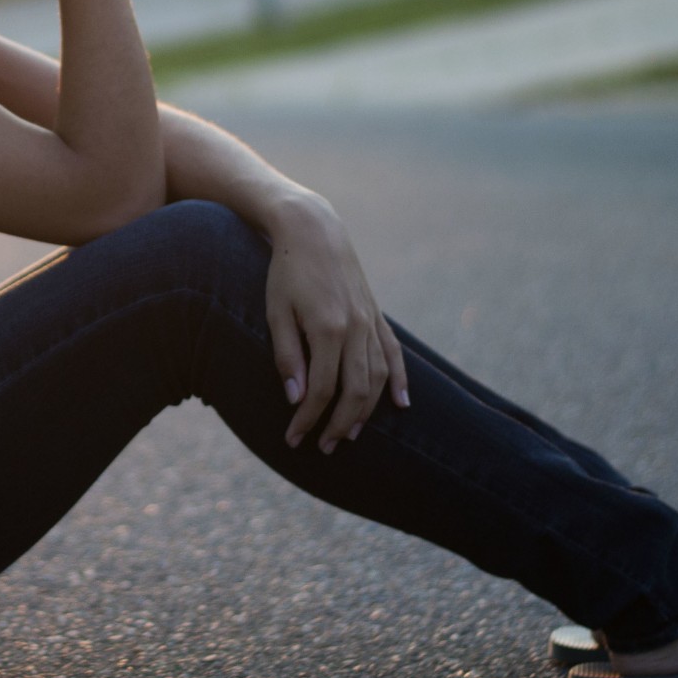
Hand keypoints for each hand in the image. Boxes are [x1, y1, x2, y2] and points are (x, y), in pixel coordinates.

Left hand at [264, 193, 410, 452]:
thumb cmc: (285, 272)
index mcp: (327, 329)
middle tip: (322, 447)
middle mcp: (355, 328)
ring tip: (349, 434)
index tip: (293, 438)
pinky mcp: (376, 314)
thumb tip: (296, 399)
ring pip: (377, 378)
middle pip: (355, 392)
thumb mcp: (276, 312)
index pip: (322, 390)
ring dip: (366, 411)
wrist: (312, 230)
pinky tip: (401, 404)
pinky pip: (394, 353)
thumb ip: (287, 356)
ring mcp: (370, 321)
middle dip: (339, 424)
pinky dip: (400, 380)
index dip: (308, 419)